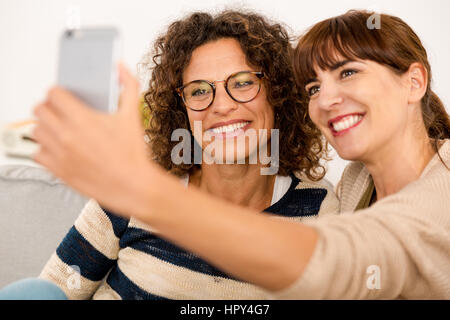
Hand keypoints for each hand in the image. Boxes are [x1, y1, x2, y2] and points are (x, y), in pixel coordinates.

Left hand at [32, 63, 154, 215]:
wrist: (133, 186)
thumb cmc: (133, 154)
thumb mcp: (133, 115)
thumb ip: (128, 85)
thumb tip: (120, 67)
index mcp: (82, 119)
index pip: (53, 93)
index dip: (59, 91)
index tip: (65, 95)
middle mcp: (66, 135)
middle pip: (40, 109)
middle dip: (49, 107)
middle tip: (61, 111)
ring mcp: (60, 153)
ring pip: (36, 130)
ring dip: (45, 126)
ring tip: (59, 128)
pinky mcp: (58, 170)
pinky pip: (37, 153)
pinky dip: (44, 148)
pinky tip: (59, 147)